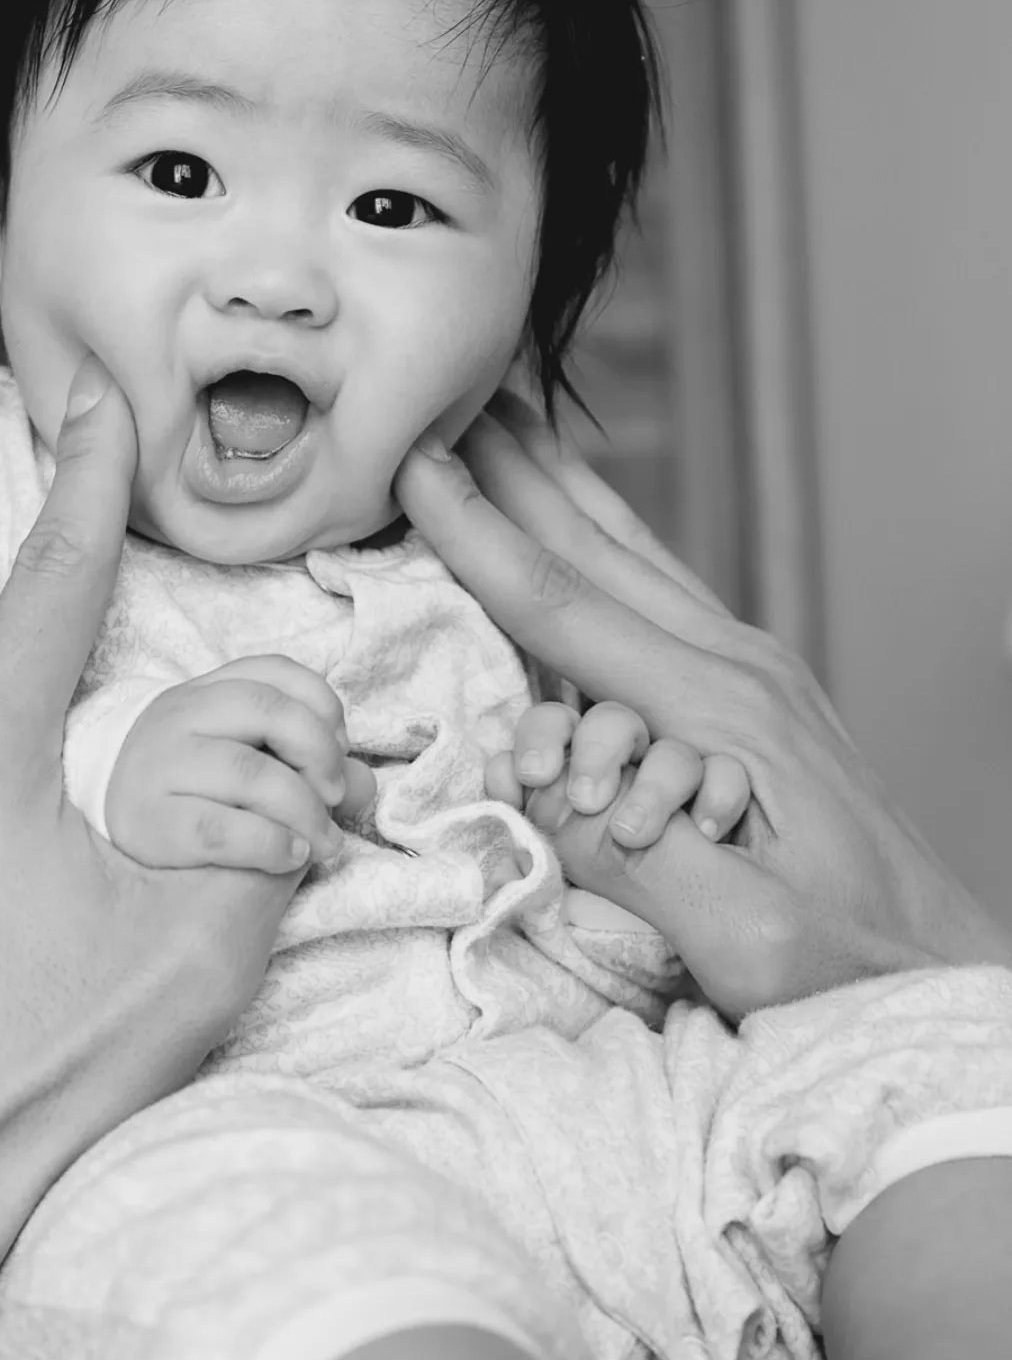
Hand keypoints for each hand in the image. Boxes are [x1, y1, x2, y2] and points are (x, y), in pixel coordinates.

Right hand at [106, 655, 376, 874]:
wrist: (108, 807)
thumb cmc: (195, 779)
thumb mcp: (245, 752)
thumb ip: (309, 761)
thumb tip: (365, 784)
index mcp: (209, 690)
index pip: (275, 672)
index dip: (322, 705)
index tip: (340, 745)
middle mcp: (182, 716)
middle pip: (268, 711)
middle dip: (319, 753)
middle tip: (336, 794)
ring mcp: (162, 766)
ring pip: (250, 775)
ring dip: (305, 811)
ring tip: (324, 842)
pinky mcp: (152, 821)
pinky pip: (220, 829)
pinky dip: (269, 844)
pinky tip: (290, 856)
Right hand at [394, 394, 1011, 1015]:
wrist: (944, 968)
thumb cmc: (844, 964)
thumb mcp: (739, 935)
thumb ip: (633, 854)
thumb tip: (531, 785)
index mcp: (722, 712)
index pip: (567, 606)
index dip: (478, 534)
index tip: (413, 463)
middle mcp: (740, 667)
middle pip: (599, 546)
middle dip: (511, 466)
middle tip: (443, 391)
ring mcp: (757, 672)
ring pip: (638, 553)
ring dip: (561, 481)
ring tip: (505, 416)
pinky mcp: (761, 694)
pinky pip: (663, 588)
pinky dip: (605, 533)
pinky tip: (585, 518)